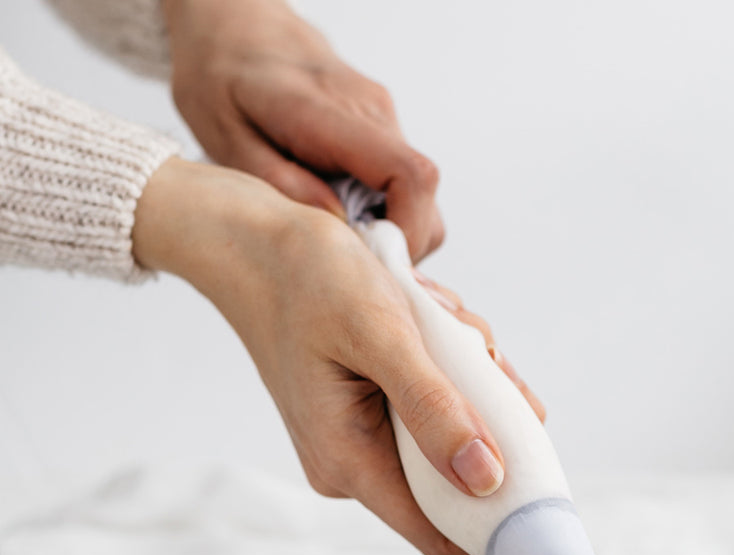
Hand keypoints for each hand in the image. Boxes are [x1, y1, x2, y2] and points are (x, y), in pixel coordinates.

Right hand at [133, 158, 541, 554]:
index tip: (533, 469)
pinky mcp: (372, 412)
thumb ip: (435, 410)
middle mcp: (355, 465)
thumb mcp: (381, 335)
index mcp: (350, 463)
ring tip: (435, 318)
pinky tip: (427, 320)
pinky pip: (437, 404)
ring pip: (455, 431)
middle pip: (462, 475)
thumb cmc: (305, 277)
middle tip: (467, 349)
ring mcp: (363, 439)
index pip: (443, 538)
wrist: (251, 239)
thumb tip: (487, 479)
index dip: (496, 520)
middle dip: (484, 415)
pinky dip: (449, 364)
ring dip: (467, 376)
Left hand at [162, 0, 443, 261]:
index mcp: (329, 113)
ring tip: (335, 230)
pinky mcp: (384, 130)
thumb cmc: (220, 76)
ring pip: (419, 199)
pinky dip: (381, 213)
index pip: (410, 176)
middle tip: (344, 256)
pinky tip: (338, 209)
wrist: (235, 23)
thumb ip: (280, 182)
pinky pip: (403, 188)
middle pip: (424, 200)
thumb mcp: (223, 134)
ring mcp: (384, 119)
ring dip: (388, 230)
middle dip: (396, 244)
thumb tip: (338, 225)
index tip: (373, 262)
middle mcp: (372, 112)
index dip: (408, 233)